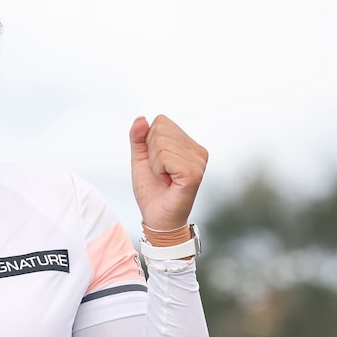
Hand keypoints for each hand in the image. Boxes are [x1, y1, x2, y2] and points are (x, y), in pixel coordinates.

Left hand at [129, 115, 207, 231]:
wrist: (157, 217)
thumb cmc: (151, 190)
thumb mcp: (140, 159)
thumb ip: (138, 137)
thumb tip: (141, 118)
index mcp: (188, 144)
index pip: (161, 121)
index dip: (148, 142)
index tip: (156, 163)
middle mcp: (197, 150)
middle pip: (160, 129)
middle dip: (150, 152)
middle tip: (159, 172)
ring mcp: (199, 160)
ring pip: (161, 143)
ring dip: (154, 163)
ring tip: (164, 177)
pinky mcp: (194, 172)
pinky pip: (164, 157)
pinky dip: (158, 170)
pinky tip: (167, 181)